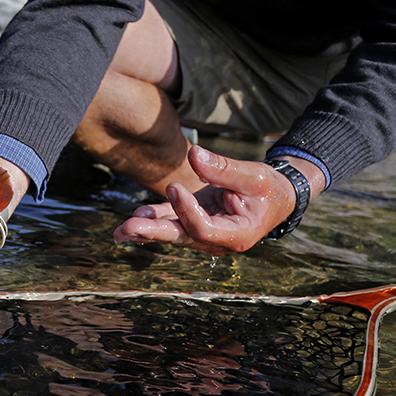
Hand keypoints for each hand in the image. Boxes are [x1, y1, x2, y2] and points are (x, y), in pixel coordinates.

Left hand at [113, 146, 324, 254]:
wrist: (275, 197)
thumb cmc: (269, 188)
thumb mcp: (253, 175)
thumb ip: (223, 168)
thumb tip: (194, 154)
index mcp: (236, 235)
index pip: (203, 228)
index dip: (186, 210)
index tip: (173, 187)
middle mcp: (217, 241)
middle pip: (181, 237)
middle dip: (153, 232)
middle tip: (127, 228)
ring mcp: (205, 235)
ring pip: (173, 232)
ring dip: (147, 229)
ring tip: (120, 230)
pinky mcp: (196, 222)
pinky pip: (173, 221)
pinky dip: (156, 217)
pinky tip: (136, 214)